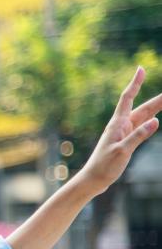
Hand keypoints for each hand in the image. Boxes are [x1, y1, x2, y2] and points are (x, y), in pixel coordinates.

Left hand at [77, 66, 160, 196]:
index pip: (127, 98)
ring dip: (155, 108)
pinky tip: (155, 119)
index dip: (135, 83)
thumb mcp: (122, 151)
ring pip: (143, 117)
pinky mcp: (125, 141)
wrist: (93, 180)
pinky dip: (149, 121)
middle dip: (157, 99)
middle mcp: (120, 125)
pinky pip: (140, 127)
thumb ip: (138, 136)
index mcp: (117, 124)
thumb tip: (156, 121)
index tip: (141, 69)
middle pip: (142, 108)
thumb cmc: (104, 166)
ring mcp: (123, 133)